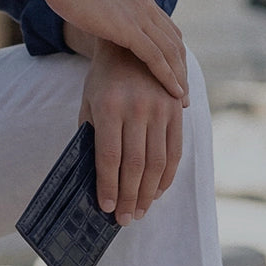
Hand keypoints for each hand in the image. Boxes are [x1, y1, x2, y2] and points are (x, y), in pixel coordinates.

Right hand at [46, 0, 188, 104]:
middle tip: (184, 93)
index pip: (168, 30)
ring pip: (170, 52)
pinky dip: (168, 76)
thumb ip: (109, 8)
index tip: (176, 76)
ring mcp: (140, 16)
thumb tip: (102, 19)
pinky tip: (174, 93)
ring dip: (180, 77)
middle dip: (181, 69)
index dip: (174, 54)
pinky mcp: (130, 28)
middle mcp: (146, 5)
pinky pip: (156, 57)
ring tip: (184, 100)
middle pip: (174, 42)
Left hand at [81, 39, 182, 225]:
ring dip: (147, 192)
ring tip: (139, 211)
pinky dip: (166, 176)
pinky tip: (156, 191)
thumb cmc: (103, 80)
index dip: (108, 186)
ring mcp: (160, 109)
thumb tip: (96, 179)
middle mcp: (137, 108)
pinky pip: (174, 151)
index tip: (105, 208)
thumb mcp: (89, 102)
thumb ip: (92, 136)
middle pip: (134, 164)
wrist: (133, 45)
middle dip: (128, 196)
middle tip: (124, 219)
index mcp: (109, 106)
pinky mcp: (176, 111)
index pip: (109, 157)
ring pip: (156, 162)